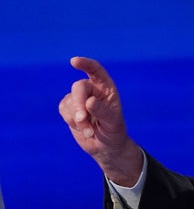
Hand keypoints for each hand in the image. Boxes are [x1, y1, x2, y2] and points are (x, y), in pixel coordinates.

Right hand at [59, 57, 142, 185]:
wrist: (105, 146)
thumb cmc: (113, 131)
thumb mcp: (112, 122)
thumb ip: (102, 111)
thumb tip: (89, 101)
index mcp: (107, 88)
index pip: (96, 70)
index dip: (86, 64)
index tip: (74, 61)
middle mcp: (93, 90)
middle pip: (79, 87)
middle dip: (78, 103)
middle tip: (82, 119)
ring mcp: (79, 98)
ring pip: (70, 100)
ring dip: (77, 118)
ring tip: (90, 130)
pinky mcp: (69, 108)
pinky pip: (64, 109)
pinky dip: (71, 120)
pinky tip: (82, 128)